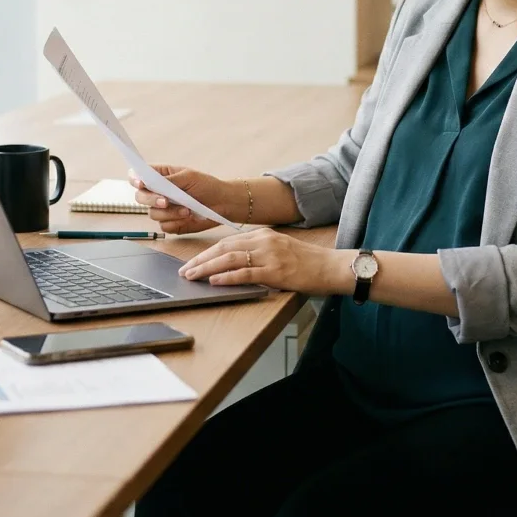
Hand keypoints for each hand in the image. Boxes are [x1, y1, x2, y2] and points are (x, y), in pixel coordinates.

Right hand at [129, 165, 234, 234]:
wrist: (223, 203)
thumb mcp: (189, 177)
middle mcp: (158, 193)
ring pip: (152, 214)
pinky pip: (164, 226)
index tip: (141, 183)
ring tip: (187, 209)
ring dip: (169, 213)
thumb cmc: (207, 185)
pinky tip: (188, 216)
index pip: (138, 176)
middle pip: (140, 197)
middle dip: (151, 200)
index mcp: (160, 177)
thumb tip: (149, 181)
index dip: (135, 179)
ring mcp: (163, 209)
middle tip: (165, 201)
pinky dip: (175, 222)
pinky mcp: (171, 223)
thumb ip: (168, 181)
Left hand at [177, 227, 351, 295]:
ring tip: (192, 277)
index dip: (207, 252)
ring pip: (230, 259)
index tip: (192, 262)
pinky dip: (227, 277)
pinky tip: (215, 282)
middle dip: (201, 260)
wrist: (332, 267)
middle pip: (224, 248)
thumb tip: (233, 265)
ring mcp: (270, 255)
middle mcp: (264, 241)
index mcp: (264, 235)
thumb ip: (258, 253)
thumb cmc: (308, 262)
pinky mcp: (276, 271)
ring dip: (207, 268)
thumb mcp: (280, 250)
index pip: (227, 241)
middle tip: (185, 271)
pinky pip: (246, 273)